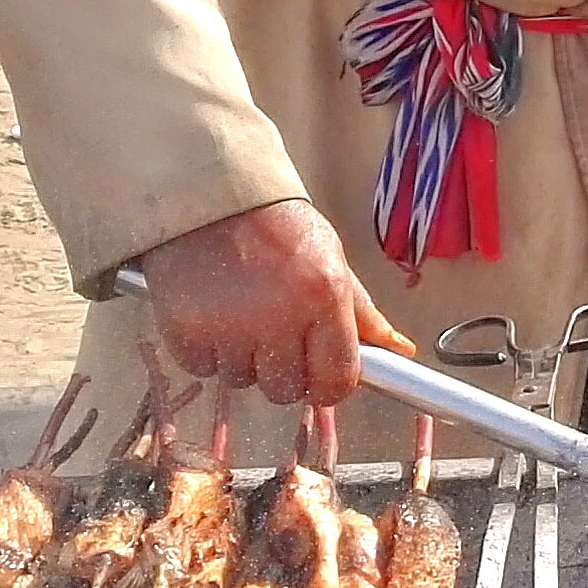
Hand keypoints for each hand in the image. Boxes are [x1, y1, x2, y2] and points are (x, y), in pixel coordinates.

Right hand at [140, 200, 416, 406]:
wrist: (213, 195)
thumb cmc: (278, 227)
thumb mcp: (331, 261)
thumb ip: (362, 314)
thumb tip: (401, 352)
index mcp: (324, 294)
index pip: (337, 381)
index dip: (328, 384)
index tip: (320, 375)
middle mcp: (278, 315)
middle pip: (286, 391)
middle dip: (283, 369)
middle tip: (274, 328)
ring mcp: (229, 325)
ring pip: (242, 382)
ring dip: (242, 358)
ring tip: (240, 309)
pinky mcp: (186, 329)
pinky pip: (202, 369)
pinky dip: (206, 349)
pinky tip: (213, 310)